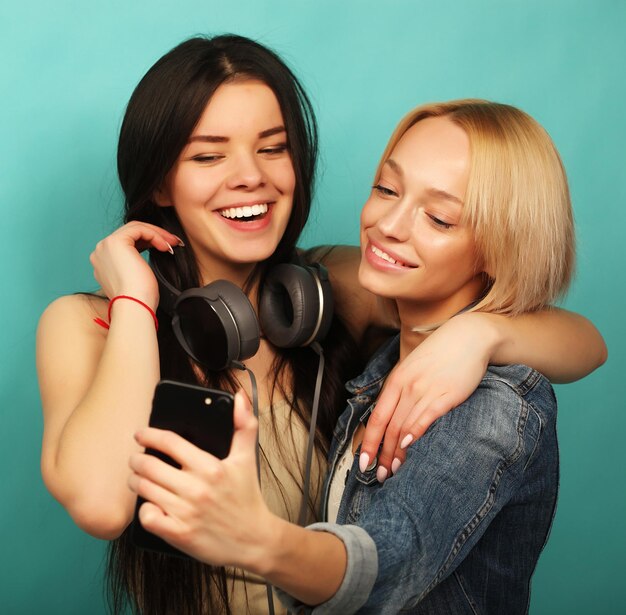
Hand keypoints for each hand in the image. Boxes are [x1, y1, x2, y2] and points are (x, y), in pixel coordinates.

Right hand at [89, 221, 182, 307]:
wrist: (135, 305)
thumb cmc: (140, 299)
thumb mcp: (137, 277)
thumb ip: (135, 264)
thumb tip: (148, 256)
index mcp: (104, 262)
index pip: (128, 243)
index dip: (149, 242)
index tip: (167, 248)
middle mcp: (101, 252)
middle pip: (131, 233)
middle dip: (154, 236)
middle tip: (173, 243)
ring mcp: (105, 246)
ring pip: (135, 228)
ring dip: (157, 234)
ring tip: (172, 244)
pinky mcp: (115, 242)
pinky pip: (139, 229)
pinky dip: (155, 235)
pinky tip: (165, 246)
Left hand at [128, 391, 273, 567]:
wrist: (254, 539)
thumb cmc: (247, 496)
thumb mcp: (247, 457)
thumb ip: (244, 423)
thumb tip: (239, 397)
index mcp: (211, 467)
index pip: (171, 443)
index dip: (150, 435)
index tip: (141, 433)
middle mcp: (197, 488)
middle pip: (150, 466)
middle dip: (137, 459)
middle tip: (136, 458)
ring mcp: (186, 512)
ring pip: (145, 489)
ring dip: (136, 481)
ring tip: (138, 478)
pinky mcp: (179, 534)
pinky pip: (147, 517)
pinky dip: (143, 510)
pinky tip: (150, 504)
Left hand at [360, 313, 497, 481]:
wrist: (468, 337)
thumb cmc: (440, 355)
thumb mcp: (413, 369)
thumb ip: (402, 392)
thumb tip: (393, 419)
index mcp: (396, 381)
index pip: (377, 417)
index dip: (368, 442)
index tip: (363, 462)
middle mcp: (407, 386)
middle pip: (389, 427)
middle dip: (382, 455)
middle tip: (381, 476)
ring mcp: (426, 390)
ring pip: (405, 426)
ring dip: (398, 452)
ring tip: (394, 471)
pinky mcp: (447, 394)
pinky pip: (426, 416)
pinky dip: (416, 432)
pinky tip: (410, 445)